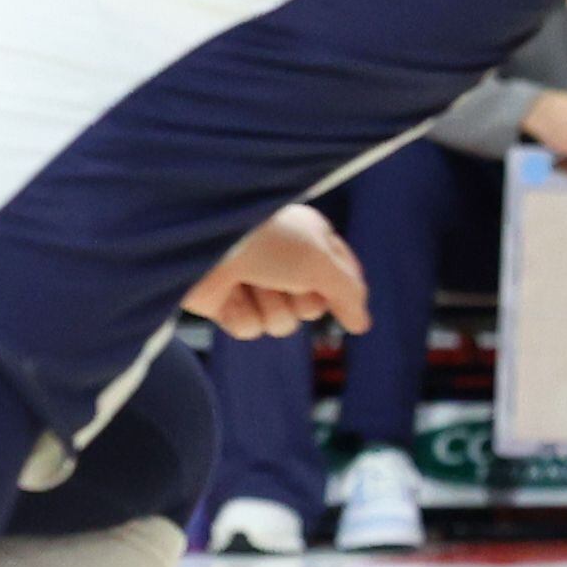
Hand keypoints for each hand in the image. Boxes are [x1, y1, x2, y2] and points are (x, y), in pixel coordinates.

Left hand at [185, 202, 370, 338]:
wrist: (204, 237)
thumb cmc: (268, 238)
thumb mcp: (320, 261)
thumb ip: (348, 293)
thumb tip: (363, 324)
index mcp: (309, 237)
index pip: (341, 274)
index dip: (340, 288)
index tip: (328, 286)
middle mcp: (283, 260)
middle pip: (312, 307)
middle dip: (300, 298)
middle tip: (283, 275)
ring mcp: (254, 282)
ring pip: (281, 323)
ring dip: (270, 306)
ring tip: (251, 279)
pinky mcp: (226, 302)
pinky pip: (250, 329)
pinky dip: (241, 314)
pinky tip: (229, 291)